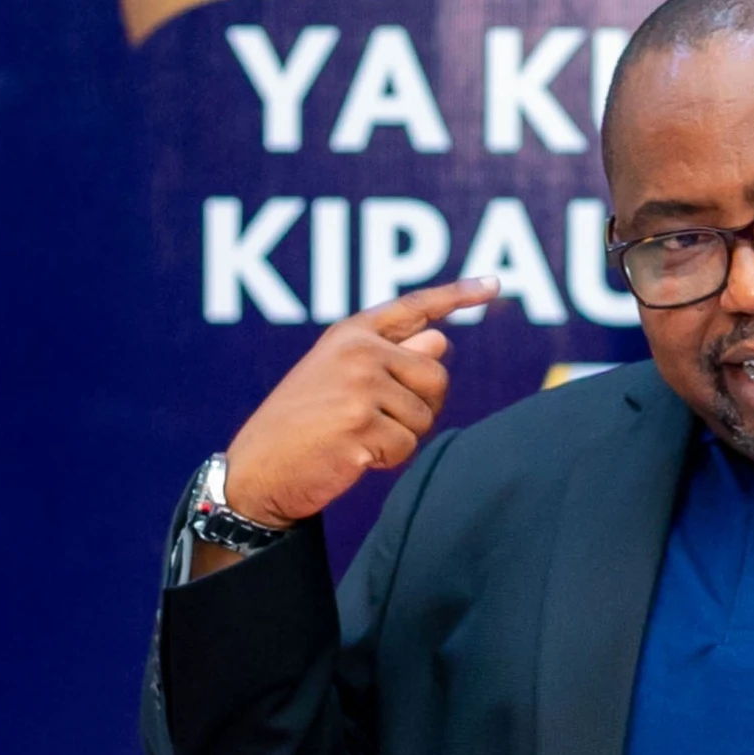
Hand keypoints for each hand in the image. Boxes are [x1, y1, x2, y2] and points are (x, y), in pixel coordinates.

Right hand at [221, 277, 498, 528]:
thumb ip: (390, 358)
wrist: (257, 470)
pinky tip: (353, 457)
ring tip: (356, 438)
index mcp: (351, 334)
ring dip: (401, 437)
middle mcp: (358, 350)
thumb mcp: (339, 379)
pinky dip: (387, 459)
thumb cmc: (301, 426)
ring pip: (425, 415)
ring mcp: (359, 385)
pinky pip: (407, 446)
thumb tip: (442, 339)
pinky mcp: (362, 424)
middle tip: (377, 422)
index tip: (496, 283)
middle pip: (436, 374)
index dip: (458, 295)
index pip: (415, 307)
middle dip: (419, 406)